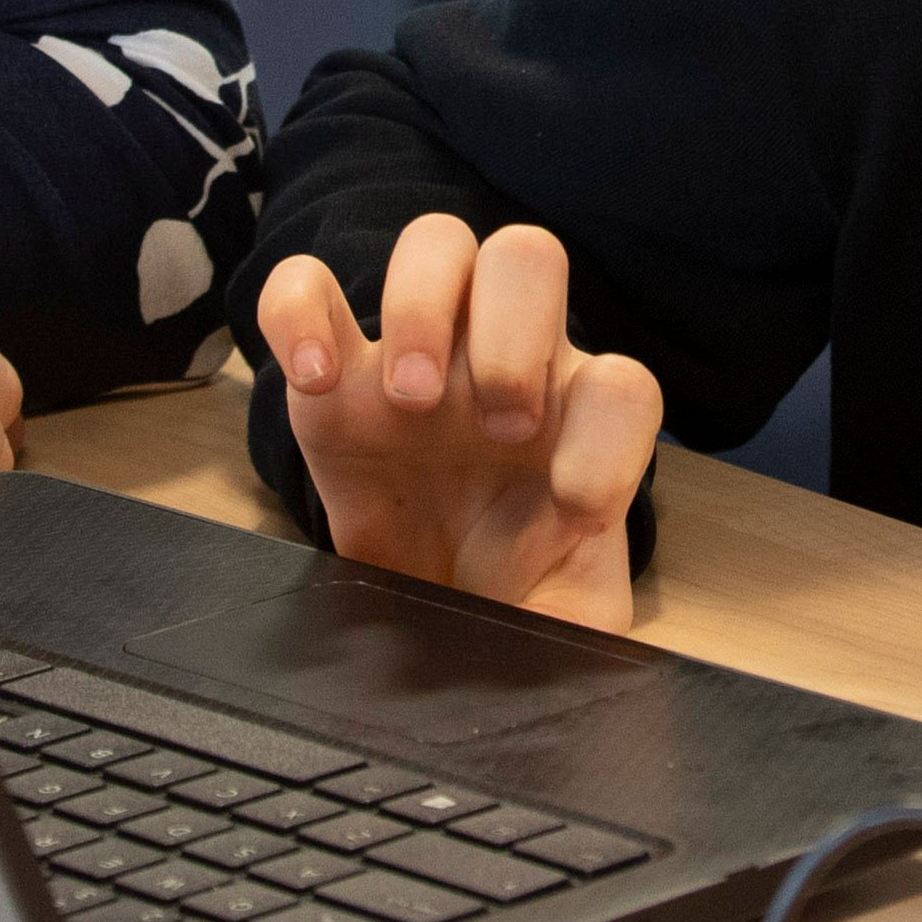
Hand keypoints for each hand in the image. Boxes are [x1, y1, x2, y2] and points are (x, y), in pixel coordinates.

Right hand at [259, 218, 659, 629]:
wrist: (425, 606)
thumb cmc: (503, 595)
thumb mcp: (558, 625)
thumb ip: (584, 634)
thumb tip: (595, 678)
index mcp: (577, 424)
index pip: (622, 384)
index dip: (610, 438)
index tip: (571, 509)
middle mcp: (505, 365)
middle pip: (529, 258)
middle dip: (515, 335)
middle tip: (495, 426)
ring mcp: (416, 357)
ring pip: (436, 243)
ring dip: (422, 306)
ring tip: (407, 402)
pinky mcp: (331, 376)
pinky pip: (307, 287)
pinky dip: (300, 312)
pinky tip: (313, 379)